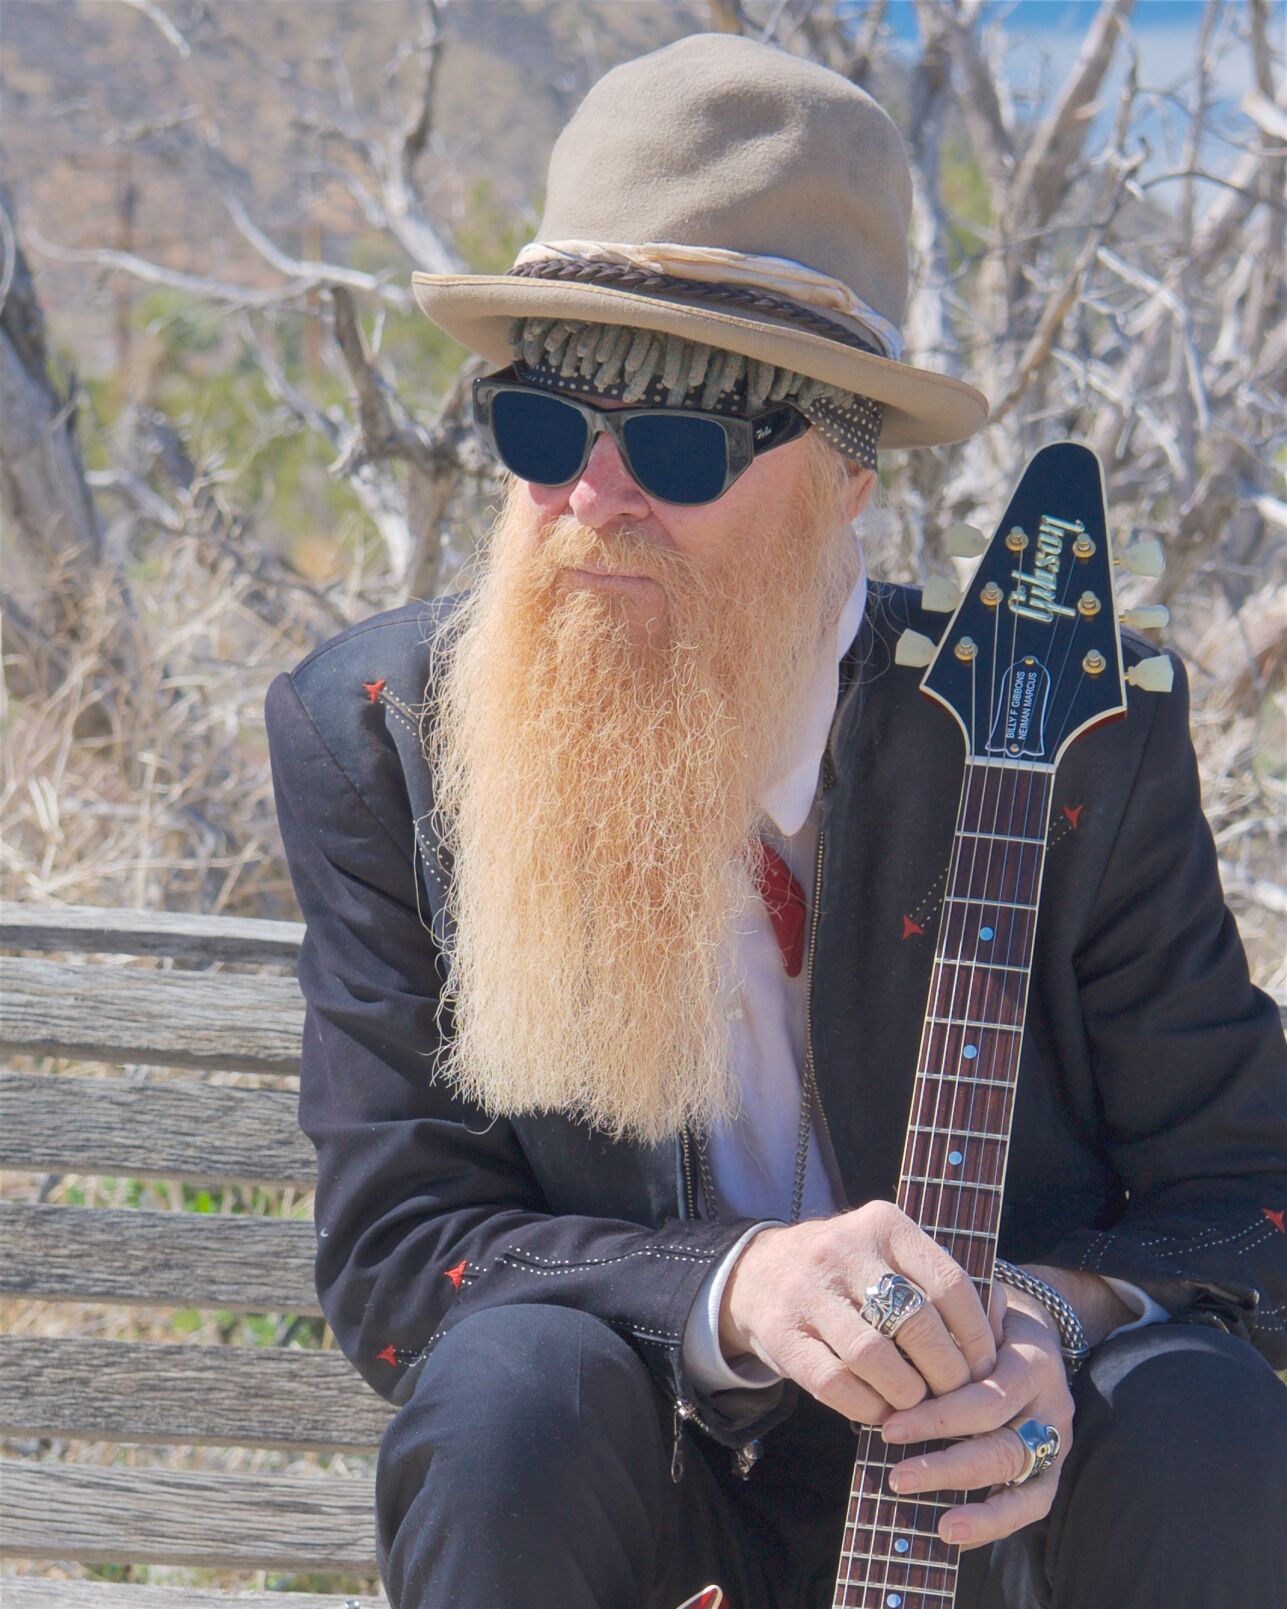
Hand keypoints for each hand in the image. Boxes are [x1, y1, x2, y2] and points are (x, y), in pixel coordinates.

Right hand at [718, 1201, 997, 1424]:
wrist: (756, 1273)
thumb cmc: (847, 1272)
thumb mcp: (887, 1253)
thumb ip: (935, 1282)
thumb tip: (997, 1334)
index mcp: (884, 1224)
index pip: (950, 1282)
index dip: (976, 1335)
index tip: (986, 1368)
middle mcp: (844, 1249)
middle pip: (916, 1322)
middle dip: (947, 1372)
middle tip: (957, 1396)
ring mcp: (808, 1290)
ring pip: (874, 1355)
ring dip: (907, 1394)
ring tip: (919, 1405)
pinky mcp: (782, 1333)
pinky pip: (835, 1382)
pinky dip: (867, 1406)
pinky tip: (881, 1410)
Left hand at [877, 1295, 1074, 1549]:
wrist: (1034, 1325)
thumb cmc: (990, 1316)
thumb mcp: (980, 1304)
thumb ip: (955, 1321)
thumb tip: (908, 1338)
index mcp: (1033, 1362)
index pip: (987, 1399)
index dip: (939, 1417)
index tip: (890, 1426)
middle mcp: (1051, 1407)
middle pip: (1003, 1447)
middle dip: (947, 1466)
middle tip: (897, 1478)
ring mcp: (1056, 1442)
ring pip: (1023, 1484)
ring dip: (978, 1508)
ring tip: (937, 1525)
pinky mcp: (1053, 1468)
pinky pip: (1032, 1505)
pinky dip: (995, 1523)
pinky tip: (955, 1535)